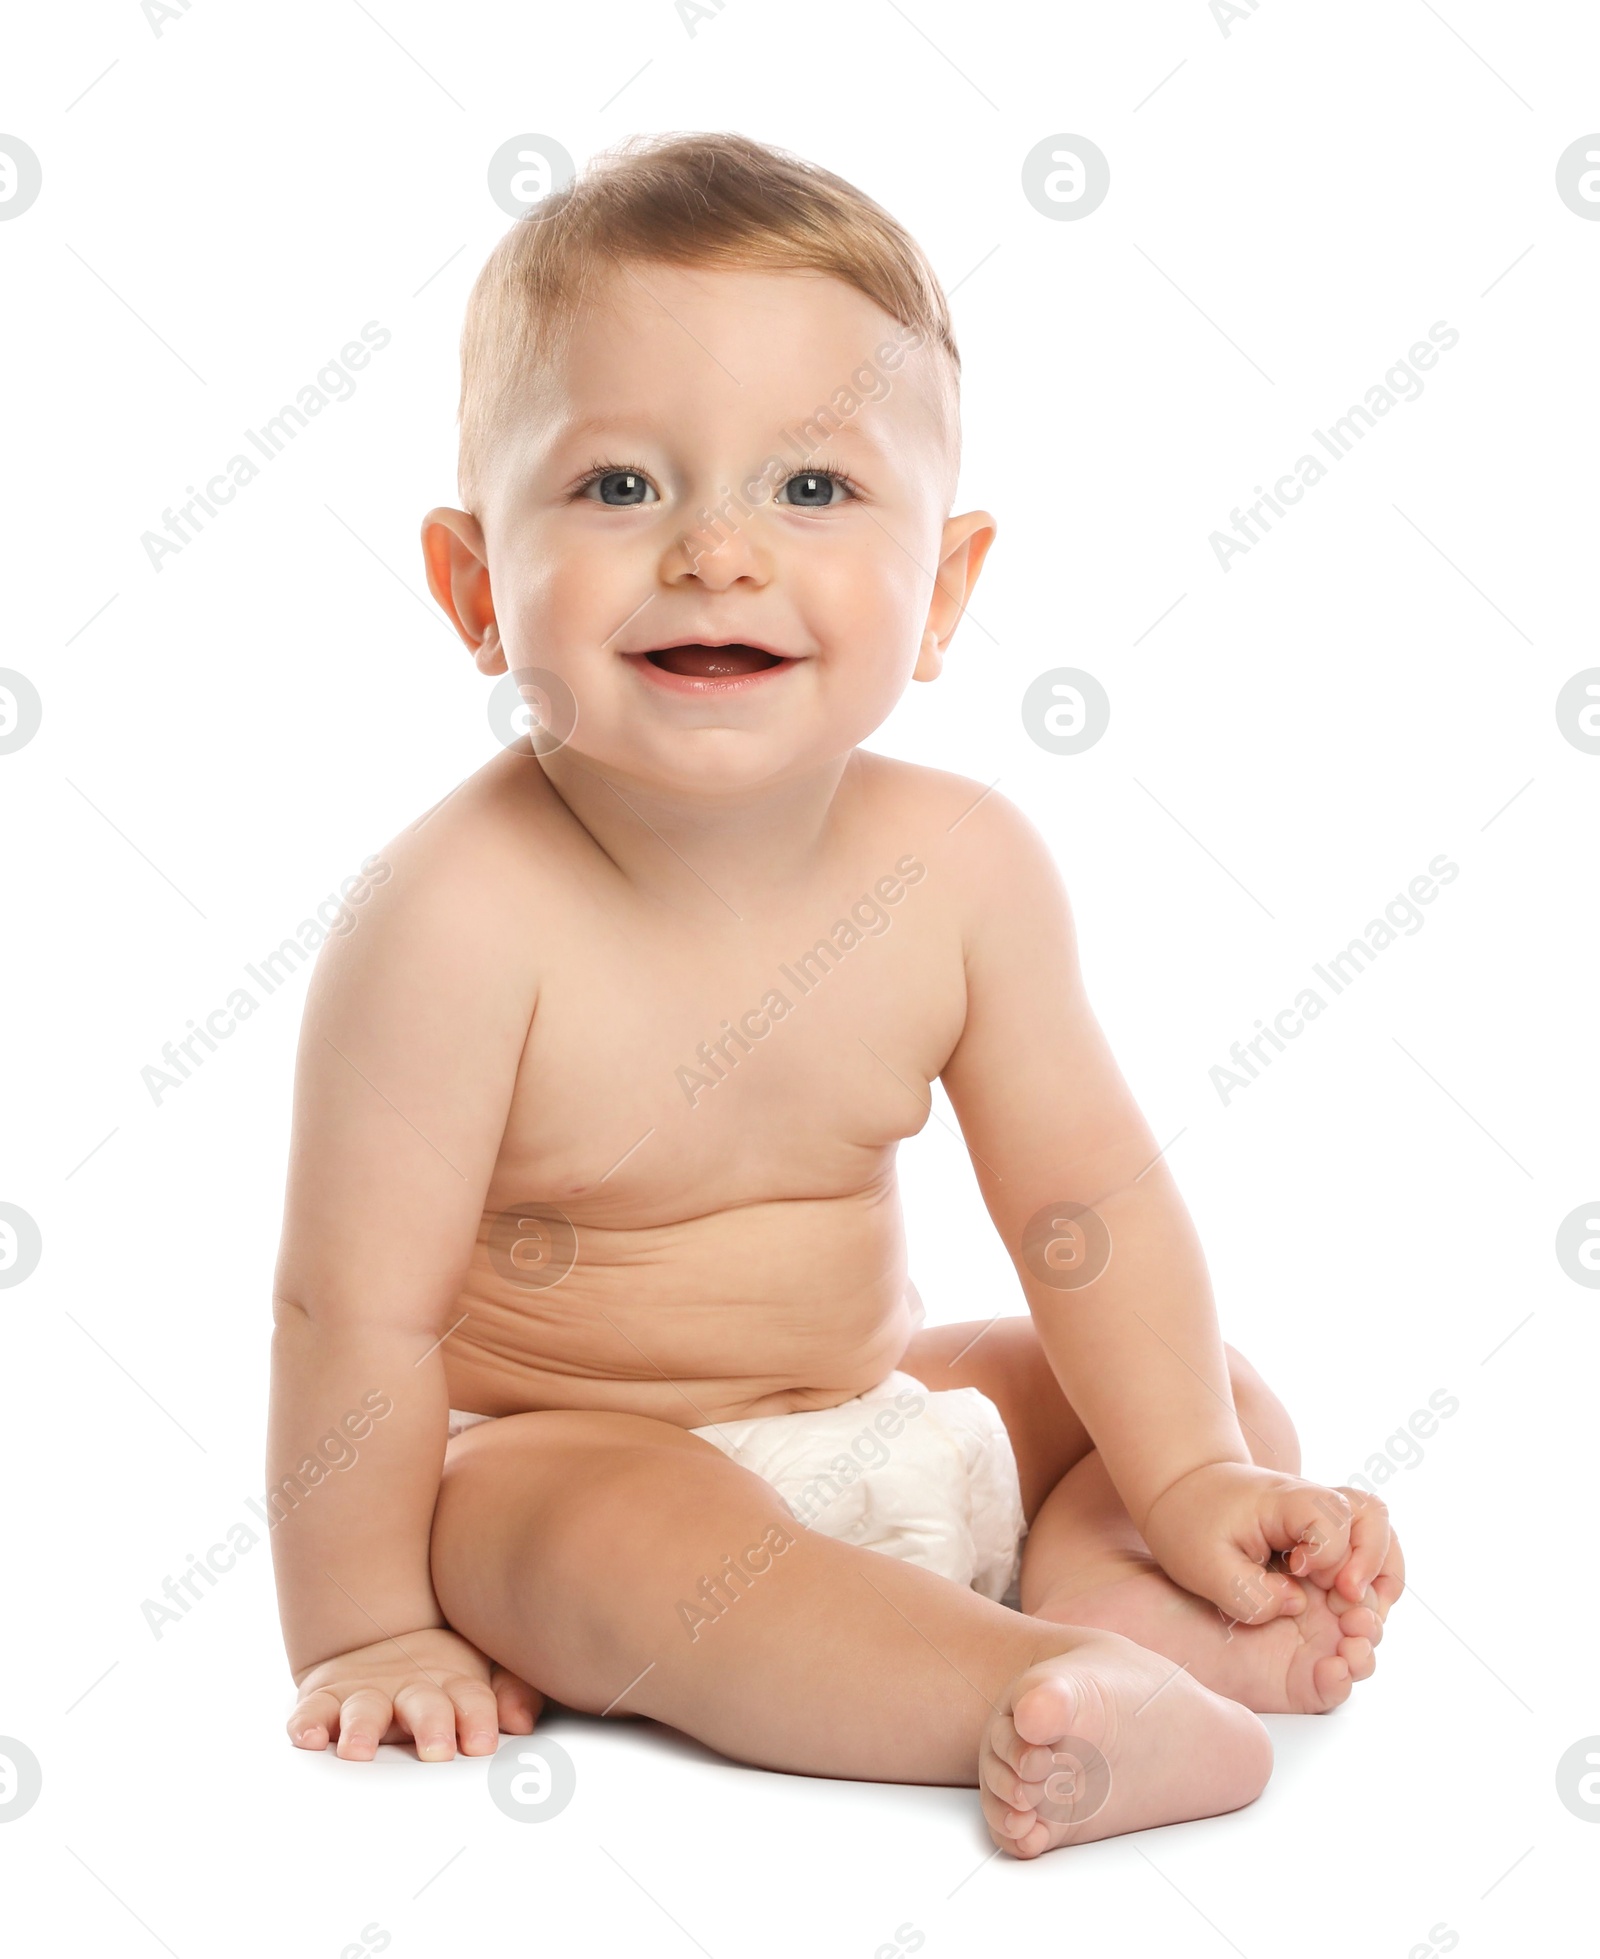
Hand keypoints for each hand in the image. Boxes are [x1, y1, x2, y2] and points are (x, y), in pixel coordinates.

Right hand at [288, 1625, 542, 1760]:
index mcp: (452, 1684)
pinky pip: (311, 1711)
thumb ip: (511, 1693)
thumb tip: (523, 1720)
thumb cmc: (443, 1678)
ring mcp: (365, 1693)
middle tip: (438, 1751)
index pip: (471, 1698)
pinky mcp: (326, 1698)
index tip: (483, 1743)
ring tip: (359, 1751)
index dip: (478, 1717)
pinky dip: (306, 1723)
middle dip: (430, 1725)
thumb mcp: (482, 1678)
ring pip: (364, 1709)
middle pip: (423, 1704)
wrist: (381, 1640)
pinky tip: (307, 1738)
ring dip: (362, 1729)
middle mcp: (408, 1687)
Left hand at [1139, 1461, 1398, 1624]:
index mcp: (1288, 1501)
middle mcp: (1317, 1506)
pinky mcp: (1327, 1541)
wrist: (1183, 1493)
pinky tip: (1353, 1609)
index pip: (1334, 1524)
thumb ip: (1249, 1594)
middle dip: (1372, 1568)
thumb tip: (1297, 1605)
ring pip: (1384, 1538)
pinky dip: (1375, 1581)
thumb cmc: (1190, 1524)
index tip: (1297, 1570)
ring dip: (1382, 1579)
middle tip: (1345, 1600)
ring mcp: (1326, 1523)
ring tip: (1360, 1614)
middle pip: (1376, 1522)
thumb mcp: (1203, 1564)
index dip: (1328, 1557)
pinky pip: (1371, 1554)